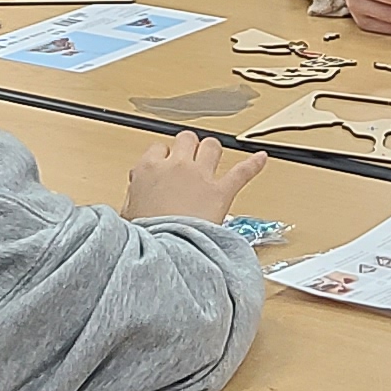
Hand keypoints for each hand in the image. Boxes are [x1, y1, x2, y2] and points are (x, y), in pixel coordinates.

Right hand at [127, 131, 265, 226]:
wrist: (166, 251)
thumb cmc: (147, 236)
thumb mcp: (128, 212)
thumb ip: (134, 193)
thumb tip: (137, 186)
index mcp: (149, 169)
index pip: (158, 148)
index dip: (163, 156)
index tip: (164, 165)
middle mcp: (176, 166)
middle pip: (186, 139)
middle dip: (188, 146)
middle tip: (189, 157)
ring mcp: (200, 176)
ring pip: (211, 146)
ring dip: (212, 149)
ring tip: (212, 155)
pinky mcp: (221, 191)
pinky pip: (242, 171)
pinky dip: (254, 164)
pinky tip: (261, 158)